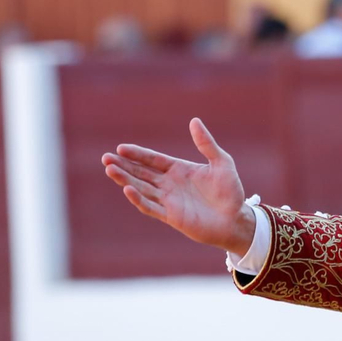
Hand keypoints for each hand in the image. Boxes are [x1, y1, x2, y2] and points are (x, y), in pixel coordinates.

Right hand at [101, 118, 255, 255]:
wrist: (236, 219)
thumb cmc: (231, 191)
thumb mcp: (221, 163)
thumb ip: (206, 144)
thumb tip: (194, 121)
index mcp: (179, 170)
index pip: (153, 160)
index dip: (137, 154)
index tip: (120, 148)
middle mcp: (170, 184)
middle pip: (141, 173)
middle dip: (123, 166)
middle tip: (105, 158)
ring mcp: (169, 201)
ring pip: (141, 188)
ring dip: (125, 180)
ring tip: (109, 170)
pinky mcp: (171, 216)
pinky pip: (150, 207)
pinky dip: (138, 198)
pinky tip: (127, 189)